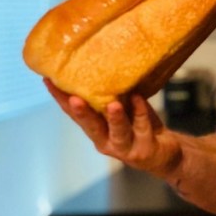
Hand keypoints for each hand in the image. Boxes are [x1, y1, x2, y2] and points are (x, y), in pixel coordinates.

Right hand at [44, 79, 181, 175]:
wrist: (166, 152)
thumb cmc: (140, 126)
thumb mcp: (124, 109)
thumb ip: (112, 95)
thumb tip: (100, 64)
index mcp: (96, 130)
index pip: (74, 114)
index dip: (60, 99)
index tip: (48, 80)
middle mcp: (106, 140)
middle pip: (91, 126)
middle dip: (82, 112)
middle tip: (73, 98)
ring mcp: (125, 147)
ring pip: (118, 132)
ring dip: (115, 118)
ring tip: (113, 104)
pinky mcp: (144, 149)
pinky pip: (143, 127)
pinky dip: (140, 112)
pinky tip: (139, 99)